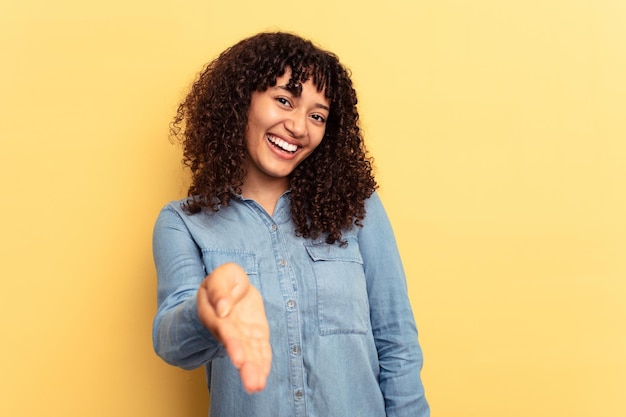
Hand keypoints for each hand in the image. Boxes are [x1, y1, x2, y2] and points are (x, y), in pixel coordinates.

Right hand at [197, 262, 270, 393]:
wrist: (233, 287)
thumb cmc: (224, 281)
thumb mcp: (221, 276)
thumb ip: (219, 289)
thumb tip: (223, 308)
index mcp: (215, 315)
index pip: (225, 331)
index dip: (232, 344)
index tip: (239, 358)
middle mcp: (228, 330)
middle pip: (238, 349)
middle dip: (246, 366)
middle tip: (252, 383)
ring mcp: (243, 334)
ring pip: (250, 354)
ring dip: (254, 370)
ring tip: (257, 386)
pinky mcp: (256, 334)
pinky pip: (261, 350)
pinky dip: (263, 362)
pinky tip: (264, 375)